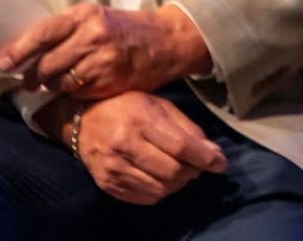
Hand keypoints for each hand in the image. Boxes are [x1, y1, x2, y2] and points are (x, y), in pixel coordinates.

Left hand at [0, 4, 211, 99]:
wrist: (167, 41)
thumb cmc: (126, 29)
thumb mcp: (97, 18)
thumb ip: (66, 30)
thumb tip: (27, 49)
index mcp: (84, 15)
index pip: (41, 33)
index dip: (18, 51)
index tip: (3, 63)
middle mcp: (92, 36)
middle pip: (45, 64)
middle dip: (32, 77)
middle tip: (28, 81)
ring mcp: (101, 60)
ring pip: (58, 82)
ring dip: (51, 86)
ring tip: (55, 83)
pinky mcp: (109, 82)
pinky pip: (76, 93)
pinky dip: (72, 92)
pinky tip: (79, 86)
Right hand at [75, 91, 227, 204]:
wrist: (81, 118)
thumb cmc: (126, 105)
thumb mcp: (159, 105)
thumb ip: (187, 128)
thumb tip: (213, 152)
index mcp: (140, 119)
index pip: (181, 147)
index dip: (205, 158)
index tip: (221, 163)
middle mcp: (124, 145)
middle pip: (172, 171)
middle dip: (193, 172)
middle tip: (198, 165)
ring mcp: (113, 167)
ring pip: (160, 188)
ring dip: (178, 183)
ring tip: (182, 172)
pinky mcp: (106, 183)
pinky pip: (144, 197)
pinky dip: (161, 192)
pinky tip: (163, 179)